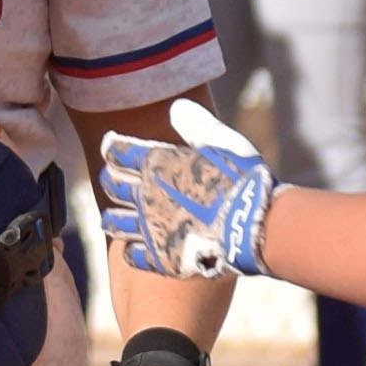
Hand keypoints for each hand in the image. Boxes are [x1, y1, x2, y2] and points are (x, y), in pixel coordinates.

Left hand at [98, 97, 276, 279]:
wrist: (255, 227)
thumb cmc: (244, 180)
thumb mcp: (223, 143)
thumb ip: (197, 125)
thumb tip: (176, 107)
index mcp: (158, 163)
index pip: (118, 152)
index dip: (113, 148)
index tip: (112, 147)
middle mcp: (146, 195)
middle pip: (111, 185)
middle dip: (110, 180)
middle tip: (112, 180)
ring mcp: (150, 228)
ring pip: (113, 223)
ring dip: (112, 219)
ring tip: (113, 219)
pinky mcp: (160, 258)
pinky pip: (132, 256)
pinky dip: (131, 252)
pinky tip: (135, 249)